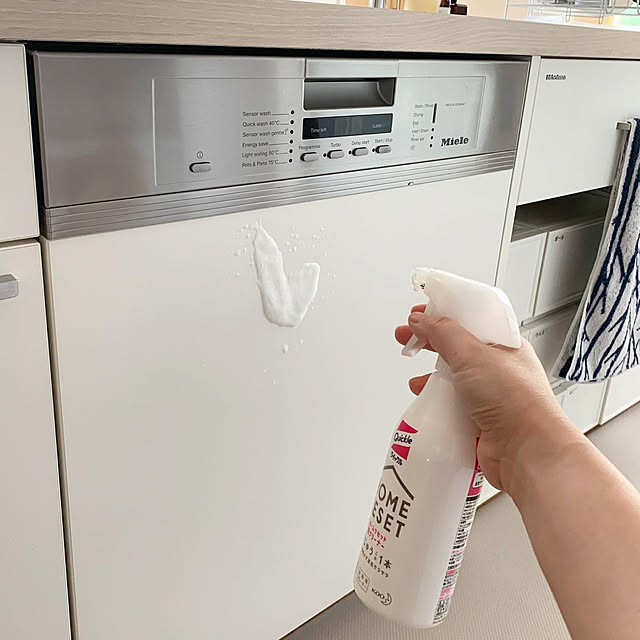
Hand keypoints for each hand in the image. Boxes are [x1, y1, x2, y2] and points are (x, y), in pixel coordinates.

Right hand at [395, 305, 578, 493]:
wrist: (527, 453)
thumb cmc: (518, 402)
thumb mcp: (473, 355)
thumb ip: (443, 333)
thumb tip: (422, 320)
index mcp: (505, 346)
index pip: (470, 321)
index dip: (443, 314)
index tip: (420, 314)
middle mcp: (499, 371)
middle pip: (457, 350)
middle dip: (430, 344)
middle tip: (407, 339)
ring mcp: (489, 398)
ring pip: (453, 381)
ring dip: (433, 379)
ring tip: (416, 380)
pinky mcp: (478, 422)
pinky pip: (452, 407)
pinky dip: (437, 405)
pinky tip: (427, 405)